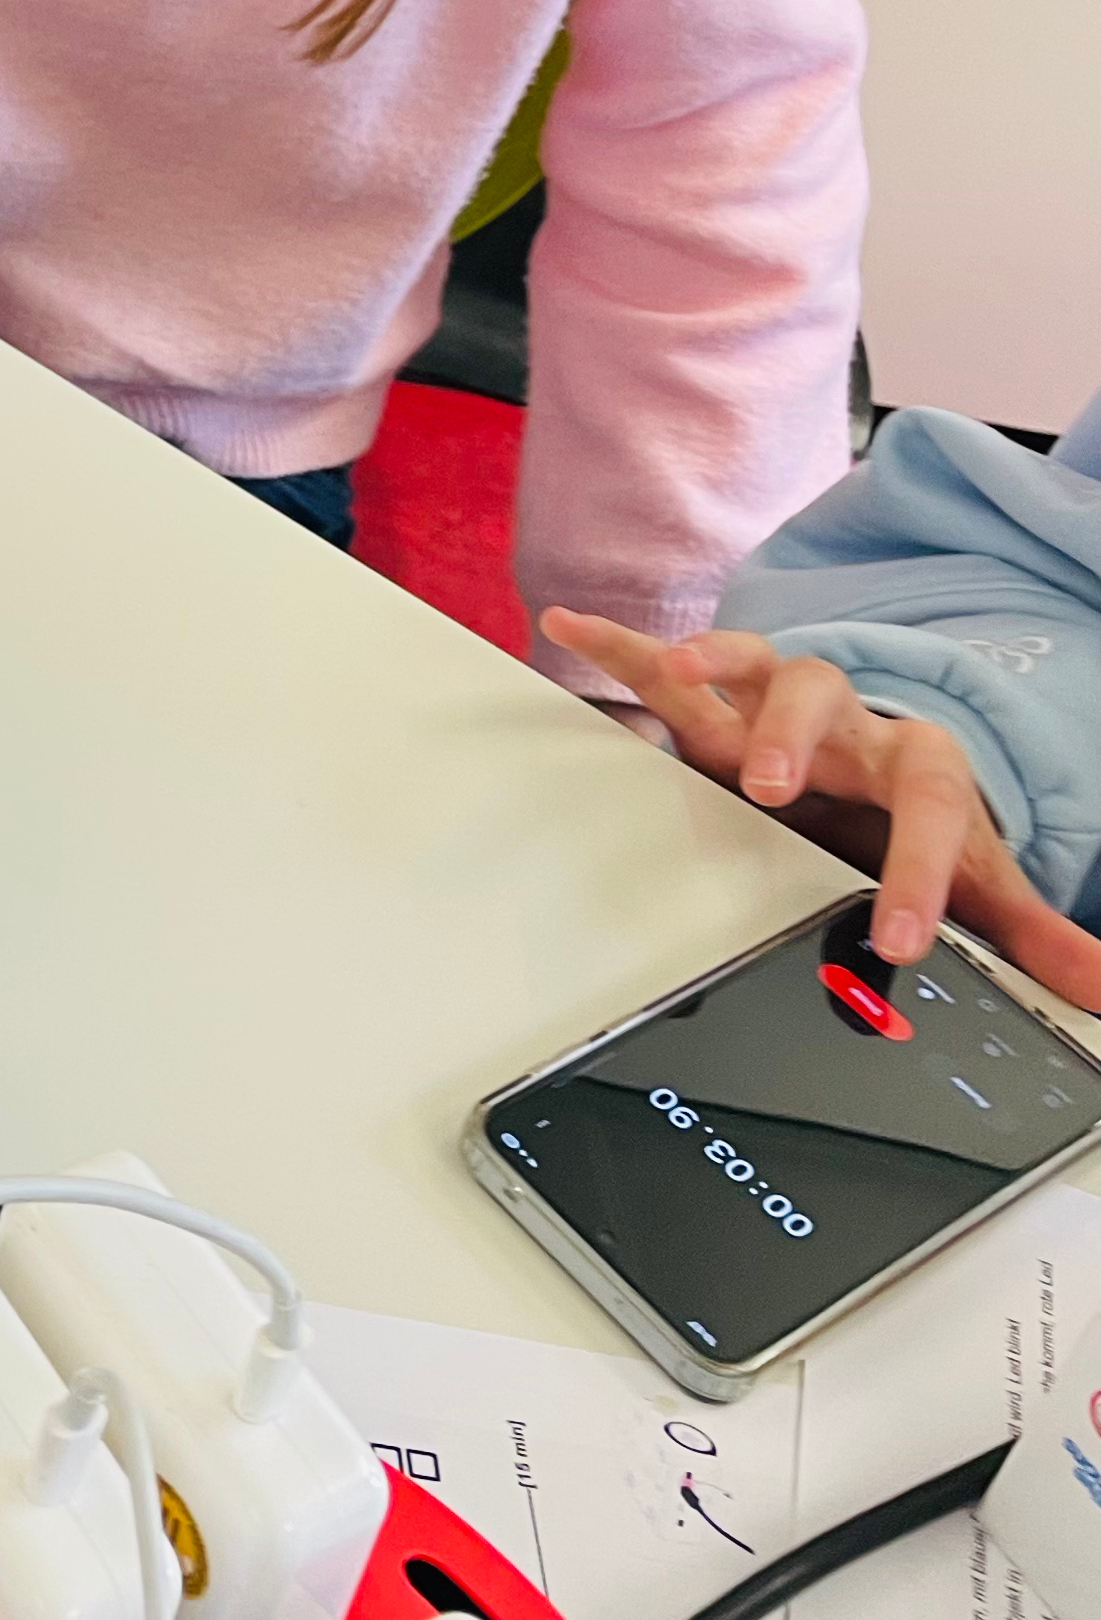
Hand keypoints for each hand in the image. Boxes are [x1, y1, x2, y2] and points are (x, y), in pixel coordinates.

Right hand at [543, 610, 1100, 1014]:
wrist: (887, 775)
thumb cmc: (922, 826)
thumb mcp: (982, 882)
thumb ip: (1033, 934)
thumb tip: (1099, 989)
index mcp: (915, 765)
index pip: (931, 803)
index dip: (918, 868)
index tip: (899, 934)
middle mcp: (846, 722)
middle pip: (825, 696)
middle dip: (793, 735)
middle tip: (769, 783)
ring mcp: (777, 708)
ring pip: (751, 663)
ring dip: (713, 662)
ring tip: (679, 675)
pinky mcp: (721, 710)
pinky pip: (666, 668)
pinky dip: (622, 647)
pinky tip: (571, 630)